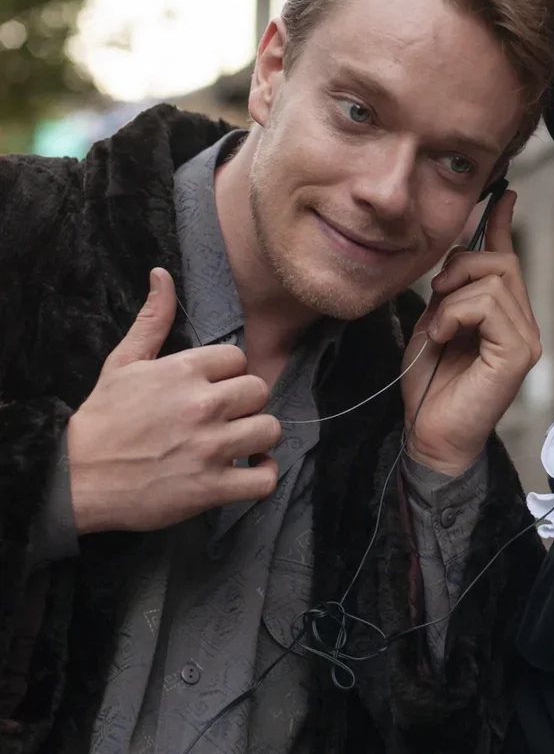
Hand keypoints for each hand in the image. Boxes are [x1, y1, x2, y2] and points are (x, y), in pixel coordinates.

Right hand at [66, 268, 281, 533]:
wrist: (76, 478)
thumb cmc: (102, 419)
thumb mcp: (123, 363)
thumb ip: (152, 320)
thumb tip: (162, 274)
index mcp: (183, 372)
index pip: (237, 359)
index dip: (227, 374)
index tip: (212, 389)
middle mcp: (202, 405)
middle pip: (258, 390)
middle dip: (244, 403)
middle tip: (224, 417)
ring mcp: (210, 448)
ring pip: (270, 429)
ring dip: (258, 438)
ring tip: (238, 443)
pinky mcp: (212, 487)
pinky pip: (264, 480)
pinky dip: (264, 476)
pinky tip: (250, 470)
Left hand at [401, 191, 540, 475]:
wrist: (429, 434)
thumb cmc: (430, 384)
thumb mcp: (435, 321)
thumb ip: (451, 290)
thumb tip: (458, 253)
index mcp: (505, 315)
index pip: (507, 259)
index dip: (501, 224)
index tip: (502, 194)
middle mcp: (524, 324)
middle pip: (501, 262)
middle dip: (460, 266)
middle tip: (436, 297)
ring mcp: (527, 339)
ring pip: (494, 280)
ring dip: (453, 298)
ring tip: (439, 327)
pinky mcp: (519, 353)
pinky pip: (489, 305)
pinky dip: (456, 314)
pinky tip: (445, 337)